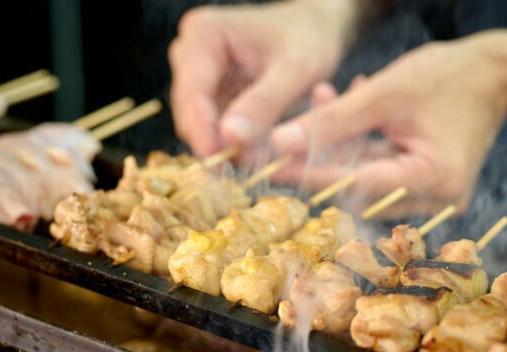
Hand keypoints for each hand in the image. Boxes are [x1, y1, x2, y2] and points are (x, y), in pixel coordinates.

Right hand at [169, 0, 357, 156]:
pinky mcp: (211, 93)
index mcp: (204, 34)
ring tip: (255, 163)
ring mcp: (198, 74)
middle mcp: (191, 52)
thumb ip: (265, 102)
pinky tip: (255, 154)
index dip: (202, 132)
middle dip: (214, 142)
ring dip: (224, 147)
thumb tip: (230, 139)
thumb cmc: (311, 38)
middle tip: (243, 169)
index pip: (191, 93)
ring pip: (200, 124)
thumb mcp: (296, 69)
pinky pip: (214, 126)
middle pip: (190, 112)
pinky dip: (233, 142)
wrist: (316, 28)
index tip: (220, 163)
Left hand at [271, 31, 506, 215]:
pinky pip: (380, 172)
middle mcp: (437, 201)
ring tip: (321, 101)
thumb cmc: (448, 77)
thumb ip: (332, 122)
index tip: (273, 166)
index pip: (356, 185)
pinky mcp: (427, 187)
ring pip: (365, 180)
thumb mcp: (384, 94)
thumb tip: (281, 143)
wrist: (495, 74)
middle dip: (320, 159)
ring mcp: (434, 198)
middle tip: (282, 140)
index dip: (310, 174)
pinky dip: (360, 146)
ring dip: (339, 146)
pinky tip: (344, 108)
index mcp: (433, 179)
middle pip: (358, 190)